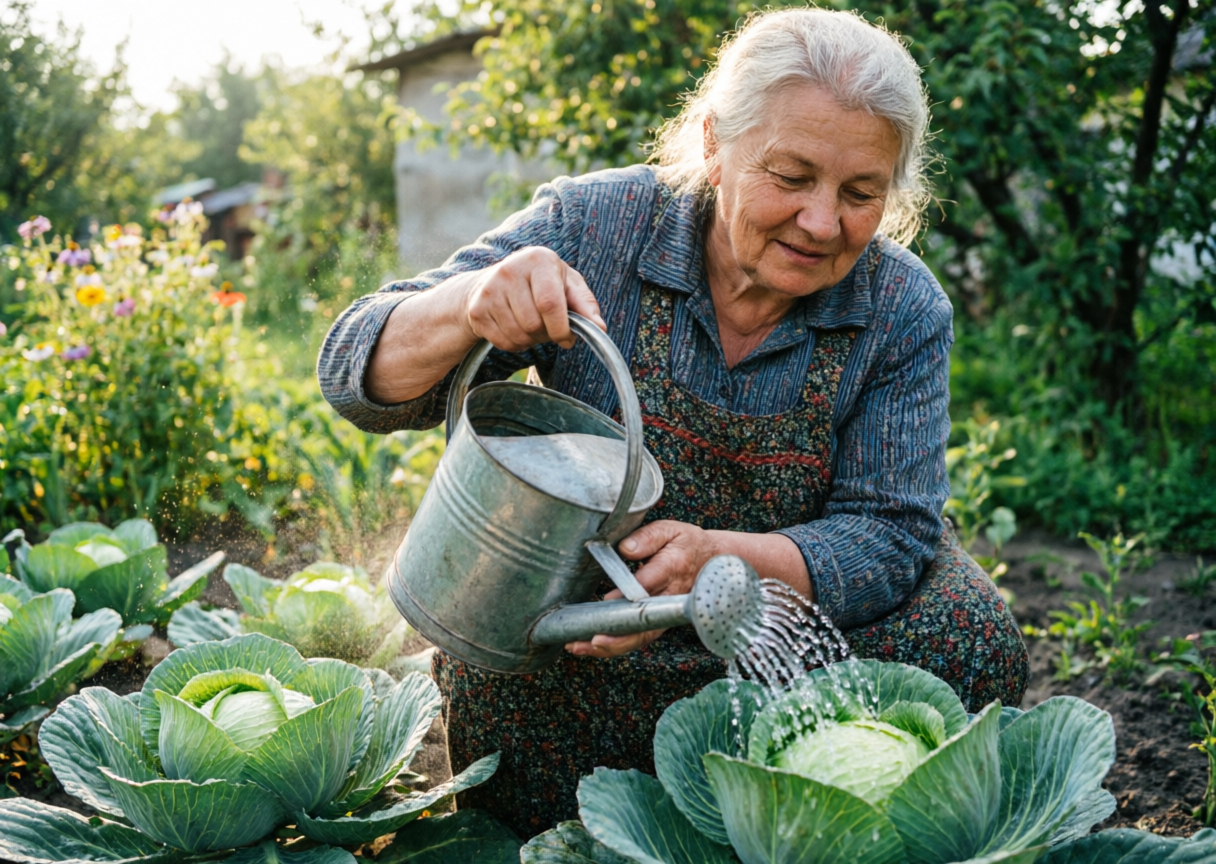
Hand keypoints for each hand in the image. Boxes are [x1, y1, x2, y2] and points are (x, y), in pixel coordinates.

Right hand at [462, 246, 605, 350]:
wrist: (493, 282)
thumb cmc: (540, 283)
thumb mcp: (567, 285)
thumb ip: (585, 304)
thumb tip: (599, 328)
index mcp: (538, 260)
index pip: (550, 304)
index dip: (561, 328)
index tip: (566, 337)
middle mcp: (510, 270)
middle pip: (534, 324)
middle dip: (546, 335)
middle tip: (547, 327)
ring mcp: (490, 290)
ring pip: (519, 336)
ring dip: (530, 341)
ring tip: (531, 325)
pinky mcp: (477, 310)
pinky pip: (503, 342)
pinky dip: (515, 344)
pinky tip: (515, 328)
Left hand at [565, 521, 717, 658]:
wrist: (712, 561)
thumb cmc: (686, 544)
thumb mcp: (670, 530)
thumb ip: (647, 537)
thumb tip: (625, 548)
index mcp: (673, 567)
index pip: (649, 584)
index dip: (628, 594)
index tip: (608, 600)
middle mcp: (670, 595)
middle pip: (645, 621)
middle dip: (617, 634)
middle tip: (592, 638)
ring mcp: (666, 612)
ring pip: (641, 635)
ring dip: (612, 645)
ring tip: (581, 646)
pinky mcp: (661, 621)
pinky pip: (640, 637)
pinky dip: (616, 645)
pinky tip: (593, 646)